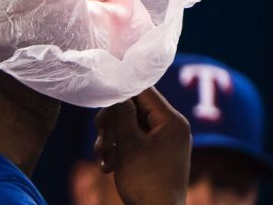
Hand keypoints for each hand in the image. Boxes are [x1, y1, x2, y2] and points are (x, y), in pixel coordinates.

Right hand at [94, 87, 191, 204]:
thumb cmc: (146, 182)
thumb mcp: (129, 145)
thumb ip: (122, 114)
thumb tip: (115, 89)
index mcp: (171, 121)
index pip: (144, 91)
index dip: (120, 92)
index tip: (100, 97)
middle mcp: (171, 127)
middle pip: (134, 108)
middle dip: (112, 122)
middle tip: (101, 139)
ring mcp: (164, 141)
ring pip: (130, 125)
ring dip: (112, 138)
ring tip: (102, 156)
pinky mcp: (156, 153)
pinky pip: (133, 140)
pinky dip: (119, 150)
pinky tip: (108, 166)